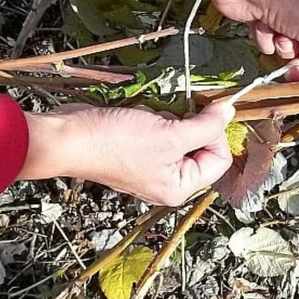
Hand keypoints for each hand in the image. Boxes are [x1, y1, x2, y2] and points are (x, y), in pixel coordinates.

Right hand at [19, 103, 234, 206]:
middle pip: (200, 146)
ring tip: (149, 118)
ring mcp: (151, 164)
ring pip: (179, 134)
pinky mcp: (137, 148)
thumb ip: (206, 126)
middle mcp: (167, 181)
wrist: (67, 137)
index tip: (207, 111)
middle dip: (188, 124)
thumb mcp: (170, 134)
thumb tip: (230, 112)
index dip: (216, 133)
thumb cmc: (114, 143)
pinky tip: (137, 117)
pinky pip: (159, 129)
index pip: (219, 160)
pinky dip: (153, 117)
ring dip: (169, 118)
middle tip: (172, 115)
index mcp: (178, 187)